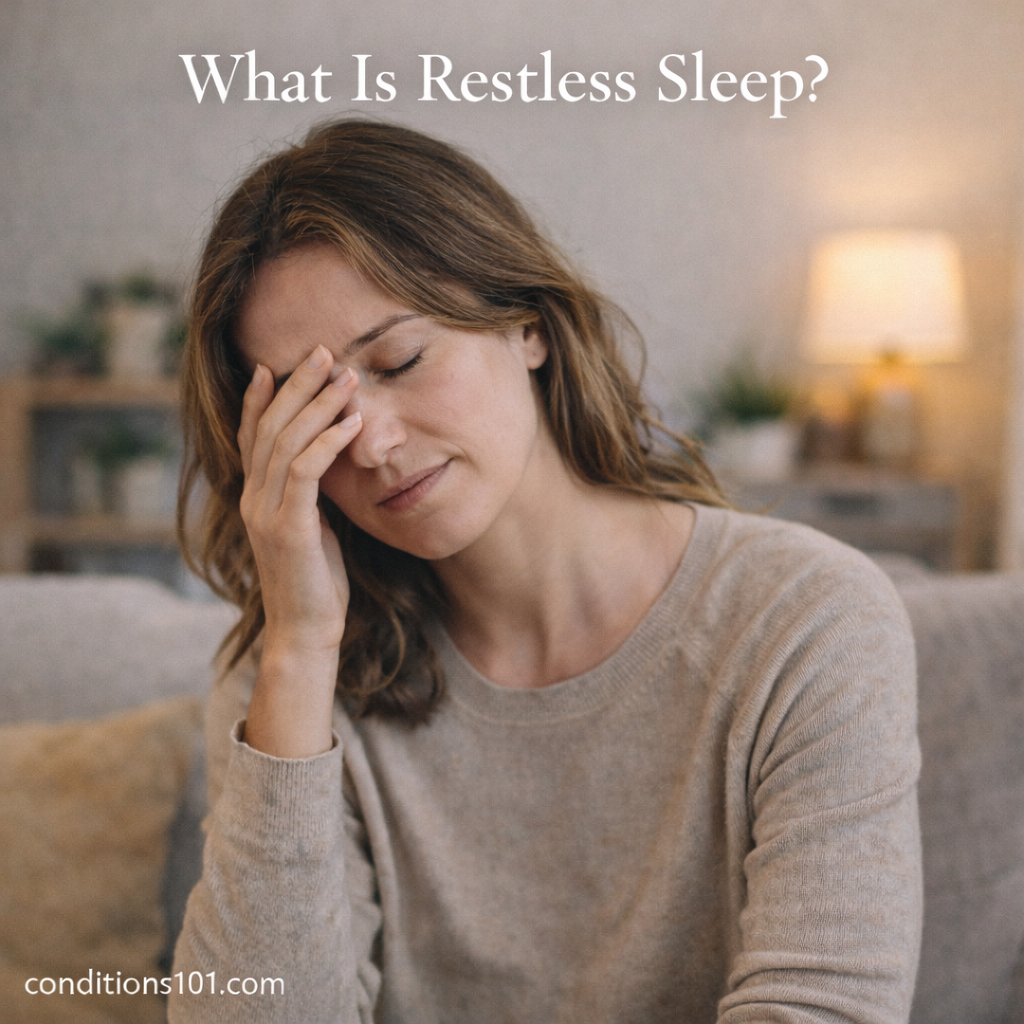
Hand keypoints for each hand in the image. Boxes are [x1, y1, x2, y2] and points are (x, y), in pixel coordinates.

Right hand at [236, 344, 362, 756]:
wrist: (306, 632)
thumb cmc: (316, 582)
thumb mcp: (311, 528)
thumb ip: (308, 496)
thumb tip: (326, 464)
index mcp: (255, 497)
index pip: (252, 436)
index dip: (261, 399)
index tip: (275, 365)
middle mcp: (253, 499)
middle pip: (268, 427)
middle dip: (296, 385)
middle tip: (321, 350)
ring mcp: (266, 512)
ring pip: (286, 442)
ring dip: (318, 404)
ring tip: (345, 375)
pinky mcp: (288, 528)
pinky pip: (306, 472)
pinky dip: (329, 442)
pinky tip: (352, 421)